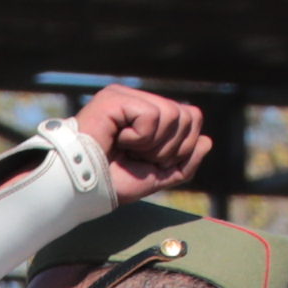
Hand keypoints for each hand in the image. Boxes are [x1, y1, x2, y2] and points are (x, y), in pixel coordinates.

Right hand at [71, 87, 210, 203]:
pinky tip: (118, 141)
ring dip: (153, 145)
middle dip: (168, 148)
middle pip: (186, 116)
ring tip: (128, 150)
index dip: (180, 147)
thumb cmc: (110, 183)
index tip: (151, 161)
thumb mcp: (156, 177)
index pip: (191, 118)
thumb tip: (207, 141)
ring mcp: (126, 96)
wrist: (81, 191)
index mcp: (149, 115)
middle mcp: (139, 100)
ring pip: (172, 115)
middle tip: (139, 157)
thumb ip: (184, 164)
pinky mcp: (115, 98)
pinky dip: (139, 138)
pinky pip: (152, 116)